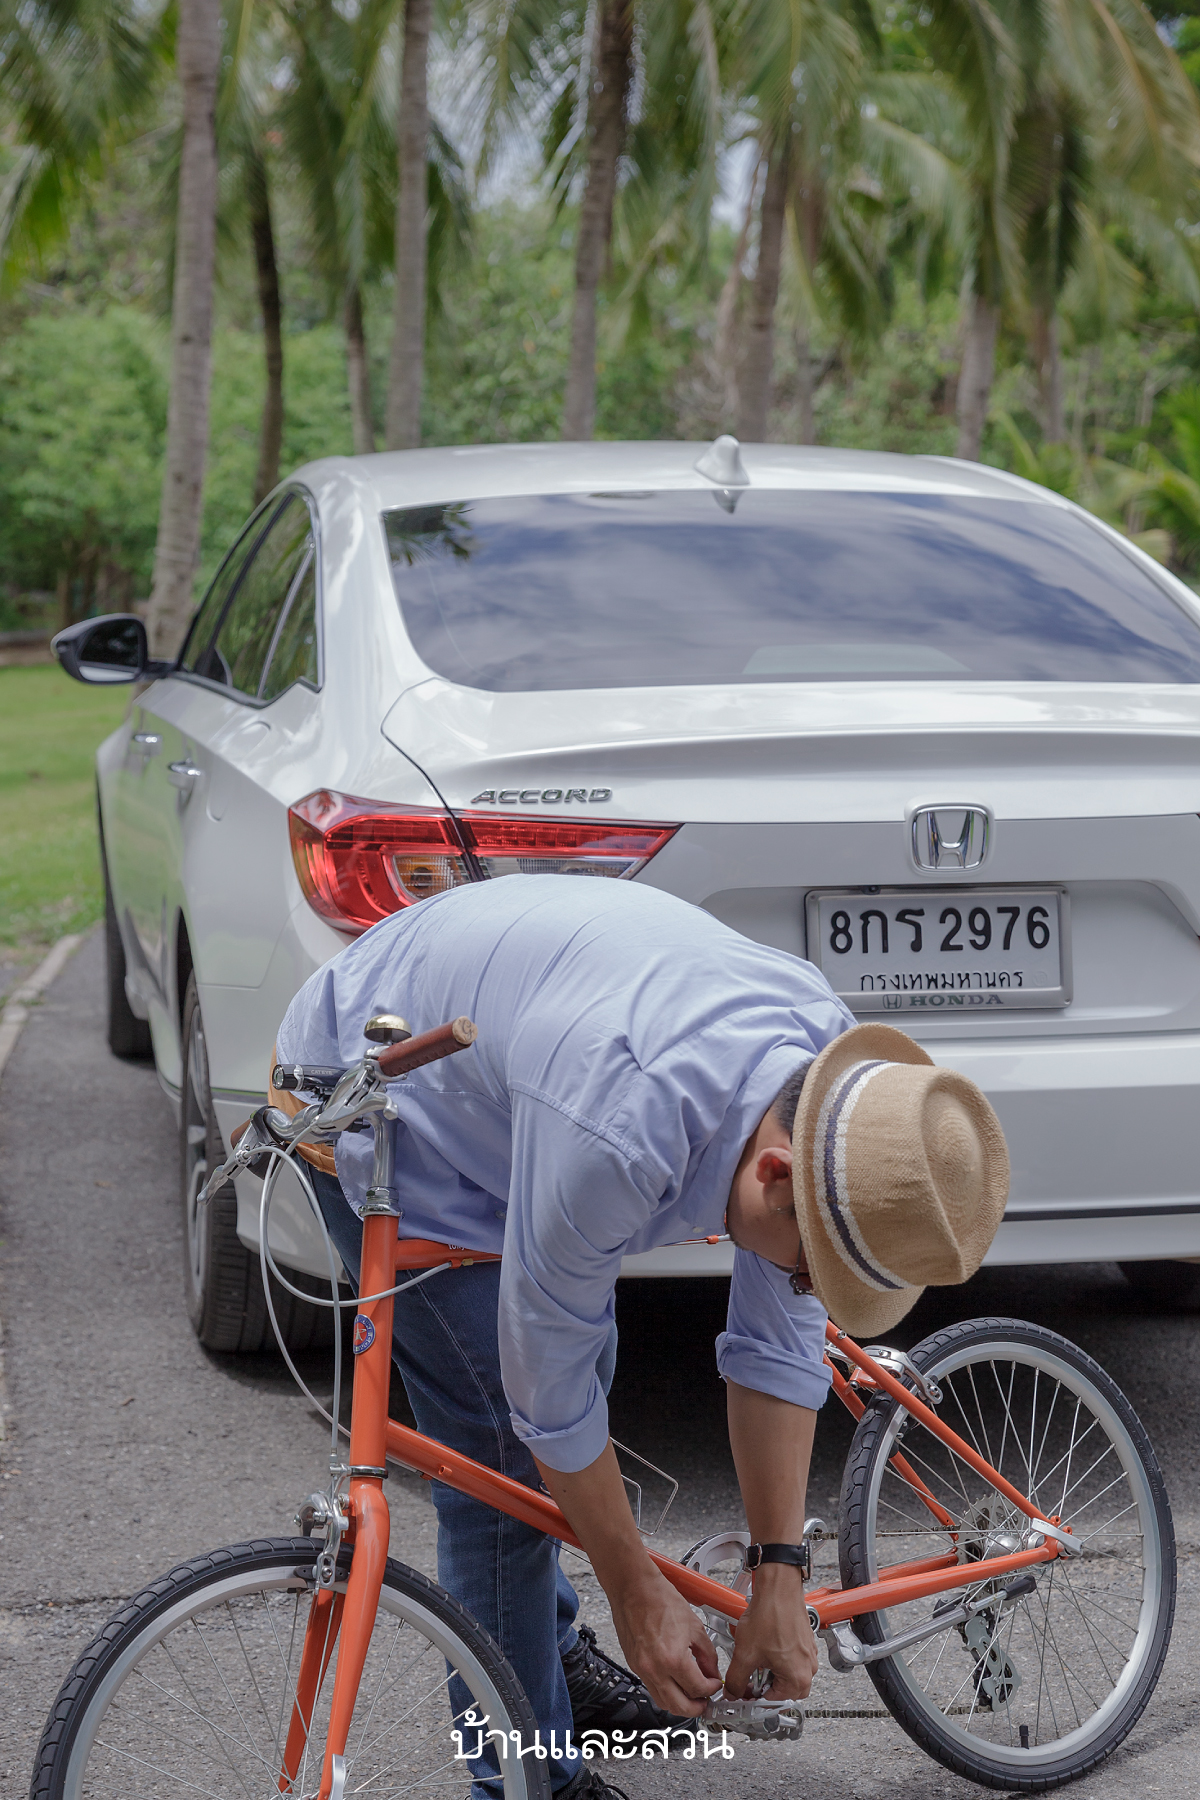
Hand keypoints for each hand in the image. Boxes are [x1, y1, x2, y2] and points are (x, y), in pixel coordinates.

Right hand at [607, 1562, 722, 1716]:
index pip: (697, 1689)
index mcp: (673, 1659)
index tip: (715, 1685)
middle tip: (705, 1700)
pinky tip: (675, 1680)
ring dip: (680, 1703)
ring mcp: (642, 1669)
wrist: (634, 1587)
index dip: (711, 1690)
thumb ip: (707, 1655)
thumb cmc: (660, 1598)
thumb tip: (712, 1672)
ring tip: (691, 1693)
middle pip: (679, 1707)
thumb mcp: (695, 1626)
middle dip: (697, 1707)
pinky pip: (652, 1688)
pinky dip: (666, 1691)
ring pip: (663, 1702)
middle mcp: (655, 1669)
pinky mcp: (634, 1665)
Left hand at [723, 1565, 817, 1702]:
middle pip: (786, 1691)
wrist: (778, 1588)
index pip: (775, 1701)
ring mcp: (809, 1654)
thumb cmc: (770, 1616)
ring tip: (757, 1658)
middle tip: (750, 1678)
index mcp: (798, 1678)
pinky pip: (793, 1659)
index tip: (744, 1692)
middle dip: (767, 1687)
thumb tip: (733, 1692)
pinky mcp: (806, 1641)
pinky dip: (779, 1659)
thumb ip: (736, 1680)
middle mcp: (808, 1668)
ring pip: (790, 1674)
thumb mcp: (745, 1654)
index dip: (755, 1698)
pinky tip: (765, 1646)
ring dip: (773, 1672)